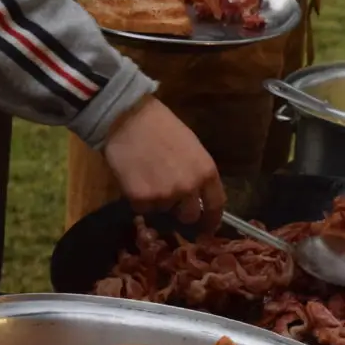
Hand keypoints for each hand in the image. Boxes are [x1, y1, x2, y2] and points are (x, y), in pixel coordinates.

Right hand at [104, 97, 225, 231]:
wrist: (128, 118)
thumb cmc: (162, 127)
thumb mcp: (192, 148)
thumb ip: (198, 174)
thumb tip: (198, 197)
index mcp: (207, 173)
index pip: (216, 206)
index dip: (211, 219)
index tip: (207, 227)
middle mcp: (190, 188)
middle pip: (189, 216)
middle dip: (181, 212)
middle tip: (170, 201)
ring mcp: (166, 195)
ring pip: (164, 212)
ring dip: (157, 202)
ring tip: (148, 178)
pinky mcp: (142, 198)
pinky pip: (143, 209)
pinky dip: (139, 200)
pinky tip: (135, 179)